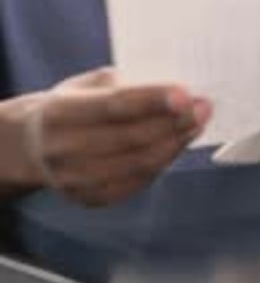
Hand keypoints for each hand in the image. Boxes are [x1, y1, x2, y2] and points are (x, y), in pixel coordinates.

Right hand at [22, 67, 211, 205]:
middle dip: (175, 122)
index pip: (115, 107)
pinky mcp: (91, 199)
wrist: (34, 145)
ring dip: (176, 142)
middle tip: (203, 106)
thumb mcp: (87, 83)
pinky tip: (178, 143)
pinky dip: (163, 161)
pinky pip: (137, 182)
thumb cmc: (71, 104)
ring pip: (139, 164)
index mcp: (61, 112)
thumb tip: (172, 89)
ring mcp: (77, 180)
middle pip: (132, 138)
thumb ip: (123, 85)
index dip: (153, 100)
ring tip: (198, 123)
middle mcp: (65, 150)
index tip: (186, 93)